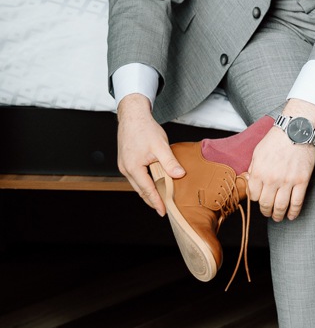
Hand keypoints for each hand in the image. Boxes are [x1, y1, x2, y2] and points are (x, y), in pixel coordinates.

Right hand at [116, 93, 183, 214]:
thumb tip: (179, 175)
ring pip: (137, 184)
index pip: (147, 190)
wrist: (133, 115)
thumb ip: (169, 162)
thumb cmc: (144, 128)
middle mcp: (126, 168)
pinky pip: (135, 177)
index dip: (156, 202)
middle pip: (140, 190)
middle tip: (162, 209)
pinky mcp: (125, 161)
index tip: (163, 212)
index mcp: (133, 167)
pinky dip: (144, 183)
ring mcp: (124, 165)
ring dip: (147, 192)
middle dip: (151, 200)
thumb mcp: (160, 146)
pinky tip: (152, 183)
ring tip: (159, 199)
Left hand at [246, 99, 314, 220]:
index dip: (256, 200)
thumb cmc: (276, 139)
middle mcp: (272, 179)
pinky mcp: (302, 181)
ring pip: (281, 206)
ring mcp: (288, 181)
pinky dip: (294, 212)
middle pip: (266, 204)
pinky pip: (297, 202)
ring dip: (278, 215)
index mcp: (259, 172)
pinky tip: (292, 215)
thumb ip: (253, 169)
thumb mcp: (257, 152)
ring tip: (278, 217)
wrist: (295, 130)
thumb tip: (249, 181)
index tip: (260, 200)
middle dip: (266, 212)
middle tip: (268, 213)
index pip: (254, 196)